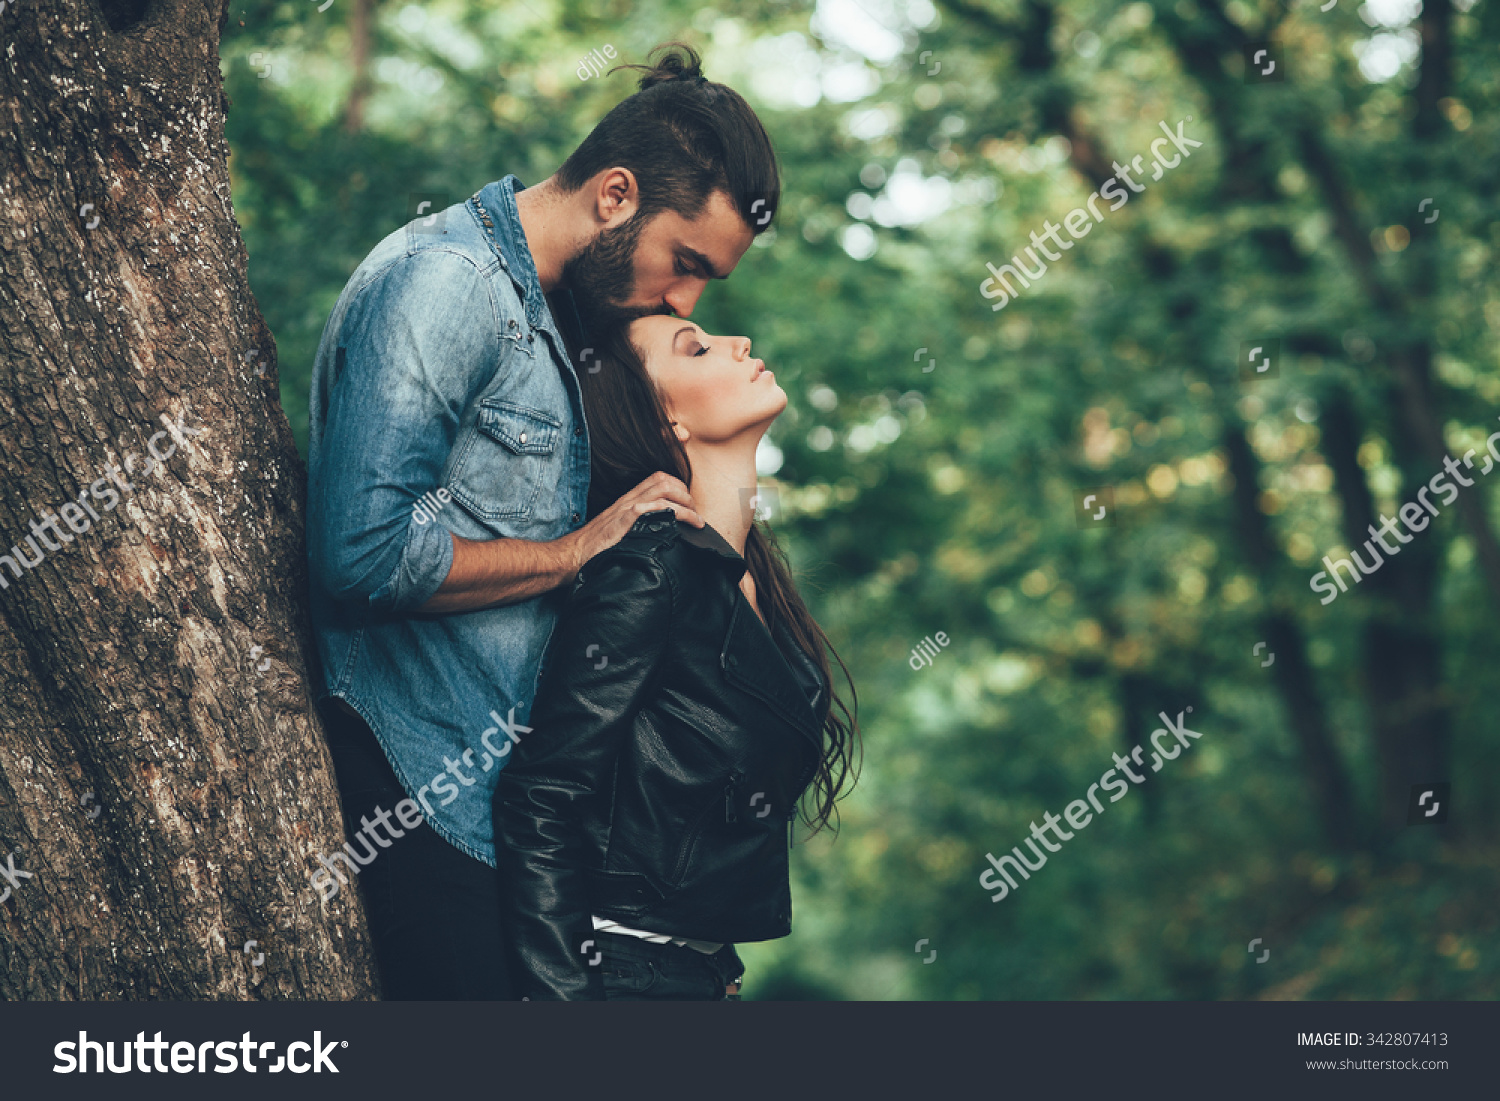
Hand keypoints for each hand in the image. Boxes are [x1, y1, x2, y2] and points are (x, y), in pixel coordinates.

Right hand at [565, 472, 702, 568]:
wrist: (572, 556)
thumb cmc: (594, 551)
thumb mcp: (617, 535)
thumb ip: (634, 529)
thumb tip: (659, 536)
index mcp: (627, 502)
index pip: (656, 479)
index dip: (677, 487)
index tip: (689, 505)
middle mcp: (628, 500)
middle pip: (663, 479)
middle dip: (685, 493)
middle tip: (695, 513)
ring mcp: (627, 507)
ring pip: (664, 489)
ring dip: (686, 502)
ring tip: (697, 519)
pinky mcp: (626, 518)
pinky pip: (658, 506)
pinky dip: (679, 512)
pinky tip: (688, 523)